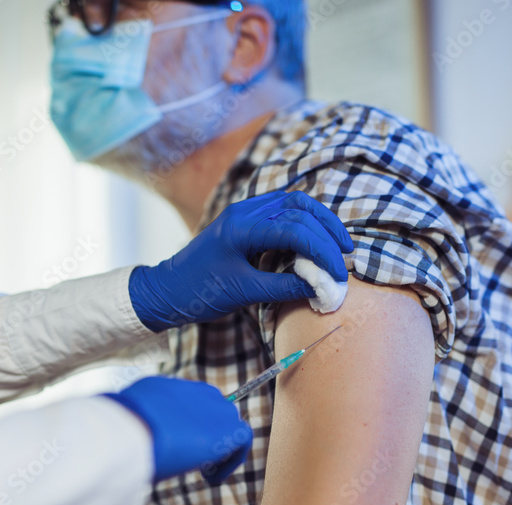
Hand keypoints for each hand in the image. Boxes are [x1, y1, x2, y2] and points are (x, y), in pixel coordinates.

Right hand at [104, 376, 251, 484]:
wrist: (135, 430)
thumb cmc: (121, 430)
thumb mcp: (123, 423)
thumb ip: (132, 424)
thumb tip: (123, 435)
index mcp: (164, 388)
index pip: (185, 404)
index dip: (185, 427)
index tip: (176, 446)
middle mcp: (192, 391)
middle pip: (211, 410)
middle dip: (204, 435)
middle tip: (190, 460)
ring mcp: (214, 406)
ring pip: (227, 425)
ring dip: (218, 449)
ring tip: (201, 472)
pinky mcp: (228, 427)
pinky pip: (242, 440)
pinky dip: (232, 460)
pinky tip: (211, 478)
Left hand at [128, 190, 353, 330]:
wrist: (166, 290)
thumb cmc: (199, 293)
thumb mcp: (244, 293)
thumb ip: (284, 288)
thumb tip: (321, 287)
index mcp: (242, 226)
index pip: (296, 230)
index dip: (323, 252)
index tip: (339, 274)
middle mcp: (245, 211)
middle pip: (300, 209)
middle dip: (327, 232)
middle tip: (346, 257)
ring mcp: (244, 212)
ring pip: (294, 204)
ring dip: (319, 223)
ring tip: (338, 246)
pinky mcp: (245, 220)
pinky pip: (282, 213)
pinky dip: (304, 224)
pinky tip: (315, 242)